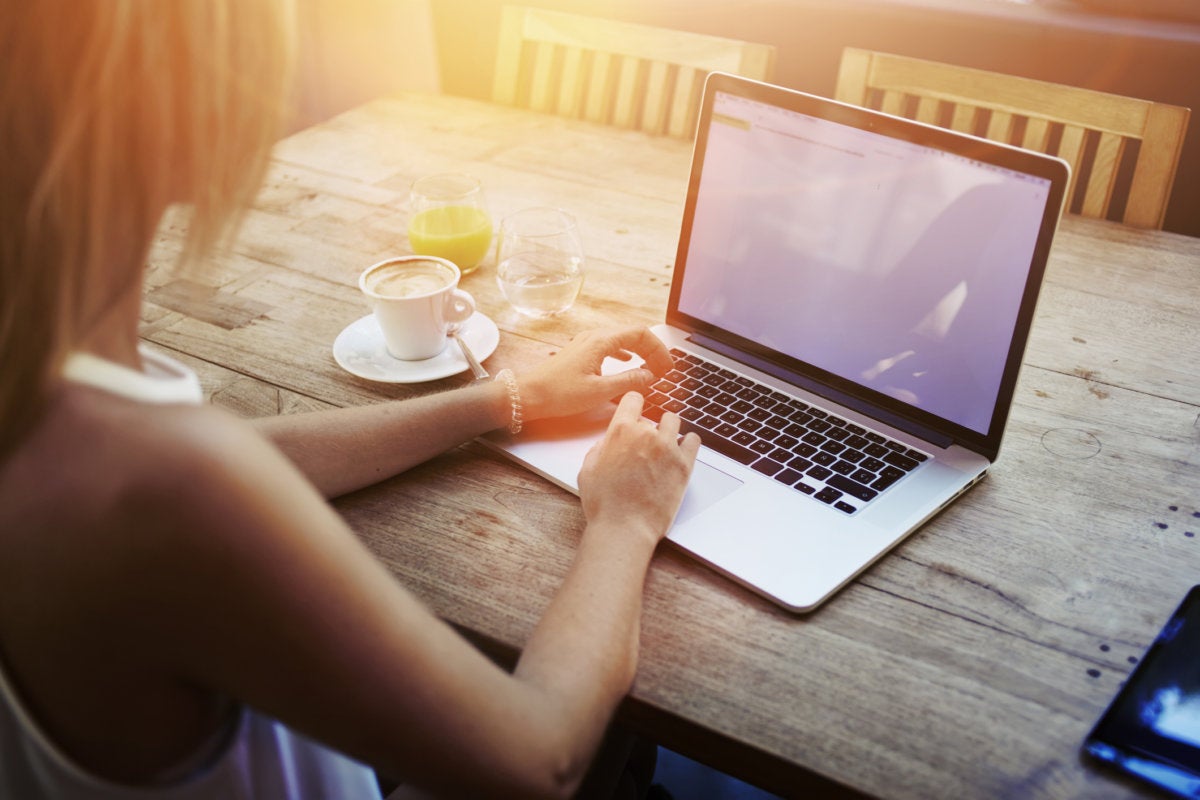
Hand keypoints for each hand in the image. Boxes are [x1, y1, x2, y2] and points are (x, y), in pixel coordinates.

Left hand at [517, 327, 672, 421]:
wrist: (527, 396)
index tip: (668, 366)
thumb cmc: (559, 394)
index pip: (641, 334)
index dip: (659, 348)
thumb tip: (650, 376)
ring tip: (651, 367)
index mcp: (601, 342)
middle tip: (664, 370)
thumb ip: (629, 381)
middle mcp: (594, 337)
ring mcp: (585, 343)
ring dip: (640, 351)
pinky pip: (610, 346)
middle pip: (633, 334)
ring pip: (621, 339)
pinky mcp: (580, 353)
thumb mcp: (600, 391)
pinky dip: (625, 353)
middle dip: (652, 350)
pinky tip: (628, 361)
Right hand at [578, 392, 700, 546]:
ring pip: (674, 422)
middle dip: (649, 429)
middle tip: (644, 447)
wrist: (624, 528)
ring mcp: (667, 448)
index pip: (633, 399)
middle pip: (653, 416)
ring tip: (663, 447)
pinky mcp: (684, 464)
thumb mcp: (588, 469)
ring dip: (669, 431)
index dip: (634, 405)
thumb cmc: (604, 504)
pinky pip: (693, 440)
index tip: (635, 411)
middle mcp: (646, 434)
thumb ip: (600, 448)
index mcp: (620, 431)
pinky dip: (688, 442)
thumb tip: (609, 442)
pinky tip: (680, 451)